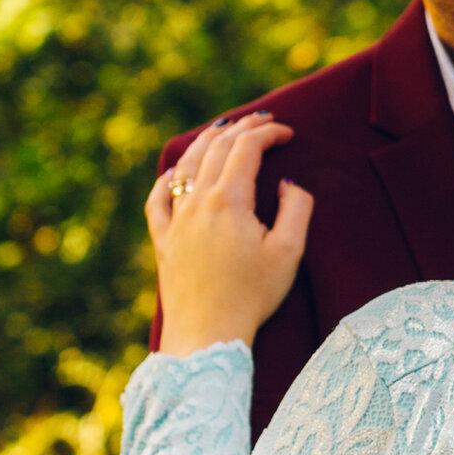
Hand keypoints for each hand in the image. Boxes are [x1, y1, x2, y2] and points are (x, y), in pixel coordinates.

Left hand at [146, 115, 312, 355]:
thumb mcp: (289, 253)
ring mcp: (176, 221)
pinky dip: (168, 179)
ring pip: (186, 167)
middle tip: (262, 120)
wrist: (207, 334)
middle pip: (216, 149)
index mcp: (228, 201)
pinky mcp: (163, 241)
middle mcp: (197, 203)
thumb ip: (295, 209)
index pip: (246, 149)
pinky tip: (175, 173)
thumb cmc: (252, 296)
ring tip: (222, 129)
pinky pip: (158, 200)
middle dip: (241, 128)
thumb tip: (286, 183)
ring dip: (206, 141)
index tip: (288, 132)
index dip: (268, 133)